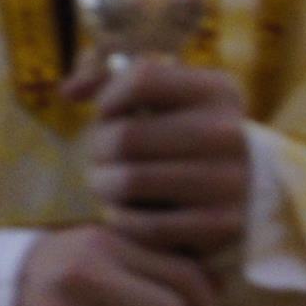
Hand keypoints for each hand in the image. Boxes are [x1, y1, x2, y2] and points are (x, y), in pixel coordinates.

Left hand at [68, 53, 249, 256]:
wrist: (236, 189)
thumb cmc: (177, 132)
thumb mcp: (156, 95)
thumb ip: (105, 79)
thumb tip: (69, 92)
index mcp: (215, 91)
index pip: (142, 79)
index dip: (110, 97)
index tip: (110, 114)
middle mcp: (229, 133)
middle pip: (125, 136)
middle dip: (99, 148)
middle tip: (101, 157)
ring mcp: (231, 181)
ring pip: (130, 181)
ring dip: (104, 185)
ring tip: (107, 183)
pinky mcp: (223, 224)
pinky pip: (148, 226)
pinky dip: (124, 220)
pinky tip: (124, 211)